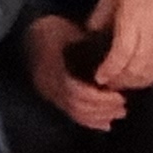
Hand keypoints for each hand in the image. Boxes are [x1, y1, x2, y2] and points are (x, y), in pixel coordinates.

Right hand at [24, 15, 125, 130]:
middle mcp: (47, 82)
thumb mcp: (71, 31)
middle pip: (75, 105)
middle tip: (123, 106)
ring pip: (73, 112)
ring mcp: (47, 91)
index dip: (98, 97)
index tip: (120, 96)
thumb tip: (116, 60)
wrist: (28, 33)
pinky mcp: (50, 96)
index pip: (75, 90)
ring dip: (97, 116)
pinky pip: (69, 113)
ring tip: (118, 113)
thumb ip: (90, 46)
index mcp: (52, 65)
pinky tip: (104, 123)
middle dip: (102, 109)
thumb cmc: (53, 29)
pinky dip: (88, 120)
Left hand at [86, 0, 152, 91]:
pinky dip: (147, 80)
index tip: (99, 77)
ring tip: (118, 83)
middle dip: (118, 79)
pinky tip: (135, 80)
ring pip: (149, 72)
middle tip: (105, 83)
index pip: (123, 50)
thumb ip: (100, 16)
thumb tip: (89, 37)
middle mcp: (152, 32)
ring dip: (131, 83)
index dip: (110, 68)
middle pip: (136, 66)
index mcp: (134, 16)